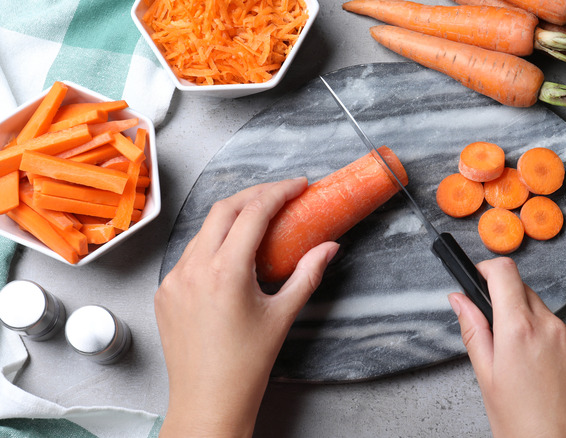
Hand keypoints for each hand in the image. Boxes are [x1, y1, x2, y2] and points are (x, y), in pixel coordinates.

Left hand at [155, 178, 338, 437]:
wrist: (208, 400)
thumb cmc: (245, 365)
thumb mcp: (283, 315)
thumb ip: (307, 274)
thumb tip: (329, 248)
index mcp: (225, 272)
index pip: (252, 212)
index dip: (278, 191)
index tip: (296, 185)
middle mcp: (194, 269)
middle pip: (224, 209)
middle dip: (254, 194)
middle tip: (280, 194)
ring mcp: (174, 279)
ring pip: (204, 230)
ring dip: (232, 218)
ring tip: (258, 222)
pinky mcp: (165, 291)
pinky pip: (189, 254)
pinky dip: (212, 244)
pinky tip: (231, 254)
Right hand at [448, 258, 565, 437]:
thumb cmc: (522, 426)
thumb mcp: (487, 377)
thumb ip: (474, 330)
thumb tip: (459, 299)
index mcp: (519, 330)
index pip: (505, 272)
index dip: (489, 270)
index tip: (483, 277)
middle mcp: (553, 326)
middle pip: (526, 294)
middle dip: (511, 309)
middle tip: (506, 345)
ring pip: (550, 317)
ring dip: (539, 331)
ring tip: (535, 371)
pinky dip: (563, 348)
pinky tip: (557, 377)